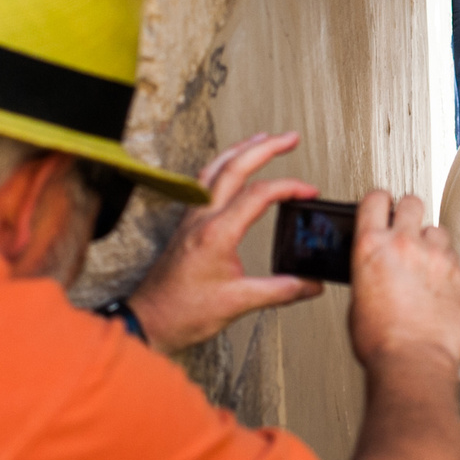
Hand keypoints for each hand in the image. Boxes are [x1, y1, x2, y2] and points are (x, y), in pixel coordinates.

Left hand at [126, 132, 323, 349]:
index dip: (289, 188)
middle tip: (289, 138)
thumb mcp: (239, 303)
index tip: (309, 192)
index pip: (258, 194)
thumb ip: (281, 291)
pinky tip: (230, 169)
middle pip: (234, 167)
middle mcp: (201, 219)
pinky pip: (204, 183)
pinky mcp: (185, 226)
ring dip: (240, 150)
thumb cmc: (182, 312)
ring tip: (261, 139)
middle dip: (265, 147)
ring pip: (215, 169)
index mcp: (216, 233)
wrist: (147, 321)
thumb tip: (311, 284)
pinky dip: (223, 166)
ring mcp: (191, 219)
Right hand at [344, 190, 459, 383]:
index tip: (381, 205)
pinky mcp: (457, 273)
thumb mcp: (357, 299)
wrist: (413, 362)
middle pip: (411, 202)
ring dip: (428, 238)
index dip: (378, 200)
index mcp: (371, 247)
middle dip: (406, 211)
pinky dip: (444, 262)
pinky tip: (436, 281)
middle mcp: (404, 244)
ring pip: (435, 228)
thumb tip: (374, 267)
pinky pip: (451, 254)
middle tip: (404, 226)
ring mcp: (434, 256)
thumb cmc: (381, 341)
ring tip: (422, 260)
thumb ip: (368, 270)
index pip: (375, 199)